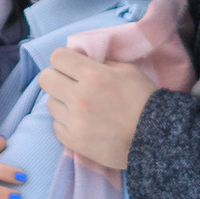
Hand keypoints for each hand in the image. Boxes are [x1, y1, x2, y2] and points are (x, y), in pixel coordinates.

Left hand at [40, 54, 156, 173]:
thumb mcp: (127, 70)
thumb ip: (101, 63)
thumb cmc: (144, 100)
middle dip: (56, 78)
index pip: (57, 57)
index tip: (72, 66)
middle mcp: (78, 97)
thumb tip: (82, 61)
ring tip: (79, 107)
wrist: (154, 138)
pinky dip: (66, 122)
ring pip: (50, 103)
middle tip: (70, 84)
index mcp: (92, 75)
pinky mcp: (72, 141)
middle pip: (45, 79)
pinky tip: (82, 123)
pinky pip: (56, 125)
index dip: (64, 60)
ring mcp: (73, 121)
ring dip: (62, 102)